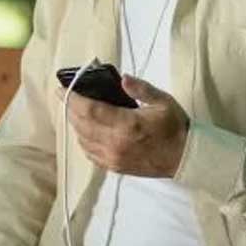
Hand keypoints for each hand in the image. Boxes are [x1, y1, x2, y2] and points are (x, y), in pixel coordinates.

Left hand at [66, 73, 189, 177]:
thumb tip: (122, 78)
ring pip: (82, 140)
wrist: (184, 157)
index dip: (72, 99)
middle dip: (70, 109)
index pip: (89, 110)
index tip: (62, 89)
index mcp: (126, 125)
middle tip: (66, 96)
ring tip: (76, 111)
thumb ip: (141, 88)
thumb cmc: (174, 127)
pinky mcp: (114, 167)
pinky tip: (86, 131)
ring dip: (76, 124)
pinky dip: (83, 140)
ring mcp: (113, 158)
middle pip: (81, 124)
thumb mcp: (162, 101)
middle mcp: (115, 143)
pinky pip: (89, 153)